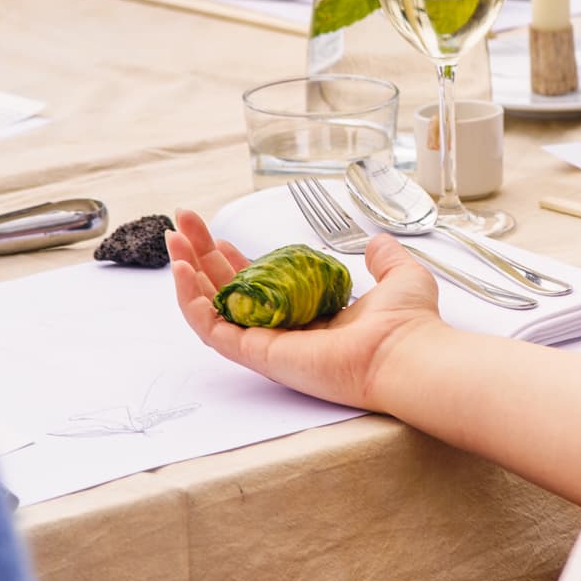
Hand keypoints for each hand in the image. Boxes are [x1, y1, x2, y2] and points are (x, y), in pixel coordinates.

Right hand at [167, 209, 443, 411]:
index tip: (221, 235)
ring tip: (172, 240)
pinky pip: (211, 329)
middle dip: (202, 257)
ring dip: (187, 274)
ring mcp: (268, 345)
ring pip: (212, 309)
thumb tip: (377, 241)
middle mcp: (284, 332)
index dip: (236, 260)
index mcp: (310, 316)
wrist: (406, 354)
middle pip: (228, 291)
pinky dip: (191, 301)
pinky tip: (181, 270)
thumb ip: (385, 259)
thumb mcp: (398, 276)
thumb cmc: (408, 325)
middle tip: (183, 226)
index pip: (260, 287)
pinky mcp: (258, 355)